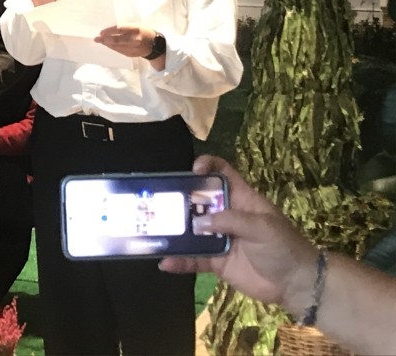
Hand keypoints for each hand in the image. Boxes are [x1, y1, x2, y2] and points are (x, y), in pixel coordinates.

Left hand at [95, 26, 155, 59]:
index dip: (109, 31)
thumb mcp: (136, 25)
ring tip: (100, 41)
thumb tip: (110, 30)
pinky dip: (112, 48)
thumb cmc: (144, 31)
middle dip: (105, 40)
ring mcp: (133, 48)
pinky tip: (107, 45)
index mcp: (136, 29)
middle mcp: (134, 40)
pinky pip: (119, 51)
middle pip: (116, 40)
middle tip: (96, 39)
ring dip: (107, 44)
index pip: (120, 30)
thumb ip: (125, 27)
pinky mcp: (131, 54)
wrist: (155, 45)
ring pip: (117, 47)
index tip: (101, 32)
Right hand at [159, 155, 320, 314]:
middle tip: (159, 202)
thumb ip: (231, 220)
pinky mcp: (215, 261)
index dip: (207, 166)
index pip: (221, 173)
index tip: (192, 170)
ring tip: (154, 231)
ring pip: (191, 230)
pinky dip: (179, 261)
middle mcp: (225, 214)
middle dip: (179, 199)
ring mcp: (218, 238)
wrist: (295, 283)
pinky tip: (165, 262)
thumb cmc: (283, 247)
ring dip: (174, 231)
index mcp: (240, 198)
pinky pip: (193, 259)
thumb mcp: (262, 227)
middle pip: (198, 200)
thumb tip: (198, 222)